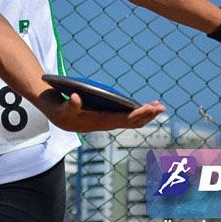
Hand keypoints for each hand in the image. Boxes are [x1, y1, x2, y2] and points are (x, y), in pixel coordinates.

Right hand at [37, 90, 165, 132]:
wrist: (58, 117)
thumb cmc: (62, 110)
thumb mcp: (64, 107)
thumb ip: (71, 104)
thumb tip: (76, 98)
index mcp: (100, 121)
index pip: (124, 120)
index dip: (138, 114)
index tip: (150, 108)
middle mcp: (107, 124)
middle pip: (133, 122)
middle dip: (148, 115)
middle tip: (161, 106)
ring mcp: (110, 122)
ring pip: (133, 122)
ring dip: (147, 115)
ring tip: (159, 106)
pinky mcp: (109, 118)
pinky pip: (129, 119)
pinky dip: (140, 113)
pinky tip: (146, 107)